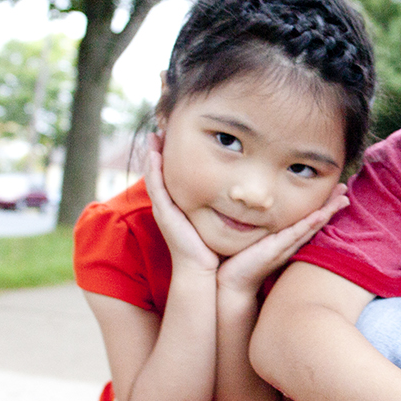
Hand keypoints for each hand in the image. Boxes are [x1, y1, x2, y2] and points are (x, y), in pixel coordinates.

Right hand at [143, 137, 218, 274]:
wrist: (203, 272)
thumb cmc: (215, 250)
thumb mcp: (221, 222)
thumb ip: (230, 207)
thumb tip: (247, 195)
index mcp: (183, 207)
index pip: (177, 176)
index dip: (176, 157)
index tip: (179, 136)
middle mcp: (171, 206)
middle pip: (163, 172)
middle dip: (161, 150)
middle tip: (161, 127)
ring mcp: (165, 210)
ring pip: (155, 176)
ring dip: (153, 155)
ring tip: (154, 134)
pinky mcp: (163, 214)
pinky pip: (156, 187)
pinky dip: (153, 170)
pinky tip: (153, 153)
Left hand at [214, 183, 348, 296]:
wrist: (234, 283)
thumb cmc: (242, 261)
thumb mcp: (256, 240)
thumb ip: (263, 229)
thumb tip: (260, 212)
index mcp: (287, 240)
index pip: (309, 220)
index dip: (322, 206)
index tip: (334, 192)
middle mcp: (291, 243)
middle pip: (316, 221)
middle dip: (331, 206)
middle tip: (345, 191)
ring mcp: (285, 246)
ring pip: (311, 226)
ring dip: (327, 212)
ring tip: (341, 199)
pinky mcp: (276, 249)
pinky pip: (295, 234)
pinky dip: (309, 224)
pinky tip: (320, 215)